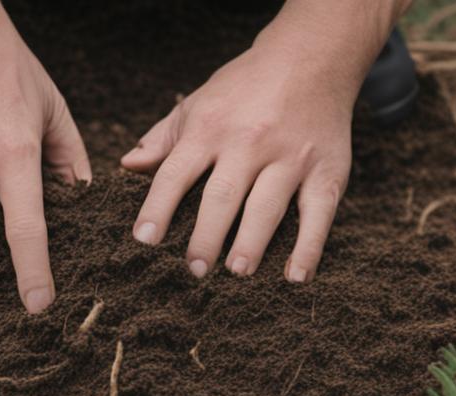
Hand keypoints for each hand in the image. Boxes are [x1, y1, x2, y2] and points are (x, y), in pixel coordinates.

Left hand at [121, 1, 405, 281]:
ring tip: (236, 273)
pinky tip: (295, 277)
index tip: (144, 241)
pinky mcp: (327, 171)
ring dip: (250, 244)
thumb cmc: (246, 86)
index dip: (158, 208)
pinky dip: (308, 248)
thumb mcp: (200, 102)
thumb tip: (128, 165)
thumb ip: (164, 137)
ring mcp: (291, 157)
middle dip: (206, 237)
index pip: (176, 173)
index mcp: (211, 127)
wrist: (312, 56)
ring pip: (266, 207)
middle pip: (222, 197)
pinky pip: (317, 215)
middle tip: (193, 270)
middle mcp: (250, 142)